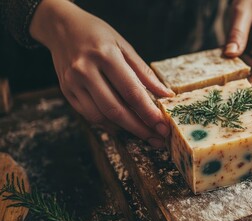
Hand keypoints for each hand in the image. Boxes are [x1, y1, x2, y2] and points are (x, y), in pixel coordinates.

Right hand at [30, 0, 174, 147]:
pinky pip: (89, 115)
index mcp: (105, 55)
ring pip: (100, 117)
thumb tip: (165, 94)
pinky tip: (123, 124)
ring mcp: (73, 83)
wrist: (61, 27)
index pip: (131, 91)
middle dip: (139, 128)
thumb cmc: (98, 34)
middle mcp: (86, 71)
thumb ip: (144, 72)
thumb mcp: (124, 46)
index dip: (148, 112)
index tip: (162, 126)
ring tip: (143, 133)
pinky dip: (108, 123)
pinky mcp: (66, 91)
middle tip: (157, 138)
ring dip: (124, 129)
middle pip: (115, 109)